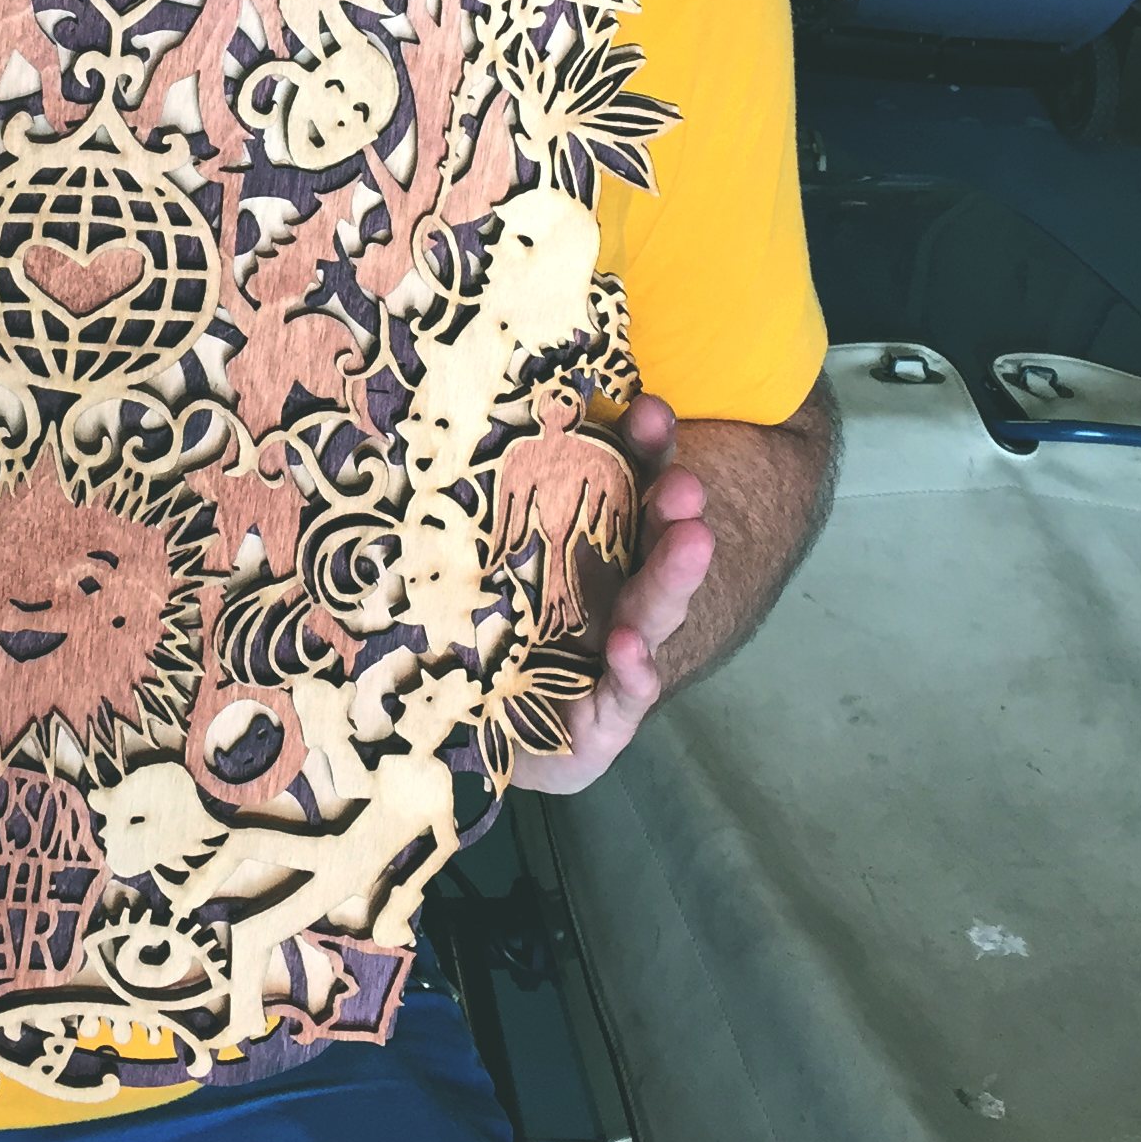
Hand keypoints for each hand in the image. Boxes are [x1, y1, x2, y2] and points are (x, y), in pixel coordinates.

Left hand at [510, 392, 713, 796]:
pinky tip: (631, 652)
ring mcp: (614, 654)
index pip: (626, 485)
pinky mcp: (604, 721)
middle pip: (649, 542)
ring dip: (673, 576)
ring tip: (692, 542)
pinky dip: (633, 672)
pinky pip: (624, 696)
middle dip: (671, 509)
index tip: (650, 409)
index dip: (642, 447)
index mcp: (590, 544)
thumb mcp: (472, 554)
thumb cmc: (480, 629)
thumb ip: (479, 499)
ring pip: (652, 611)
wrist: (478, 732)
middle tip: (687, 484)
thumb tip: (449, 415)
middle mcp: (613, 592)